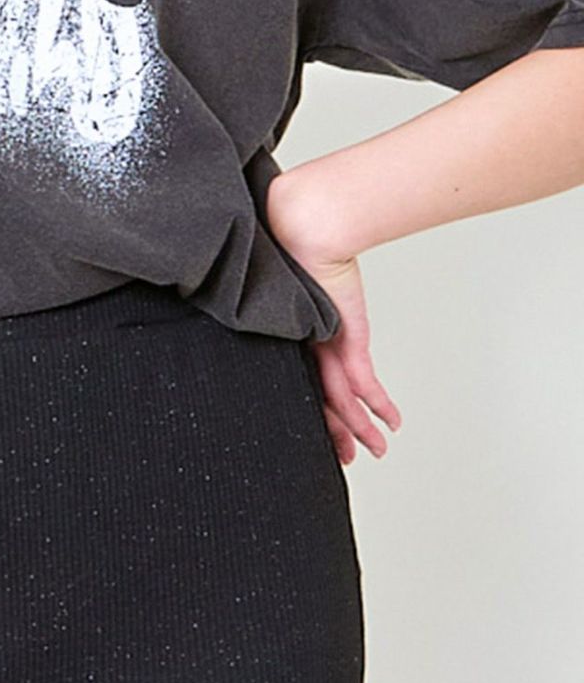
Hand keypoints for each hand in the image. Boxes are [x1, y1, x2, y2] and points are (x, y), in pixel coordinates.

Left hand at [265, 169, 402, 465]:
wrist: (304, 226)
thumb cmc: (299, 242)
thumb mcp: (304, 274)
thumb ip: (308, 286)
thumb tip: (304, 266)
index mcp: (293, 331)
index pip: (305, 378)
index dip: (316, 408)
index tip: (327, 431)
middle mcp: (305, 342)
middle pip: (319, 397)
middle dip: (336, 431)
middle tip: (344, 456)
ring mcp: (323, 343)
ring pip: (339, 399)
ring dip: (358, 428)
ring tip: (371, 451)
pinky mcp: (340, 339)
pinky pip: (359, 382)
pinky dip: (376, 405)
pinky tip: (388, 425)